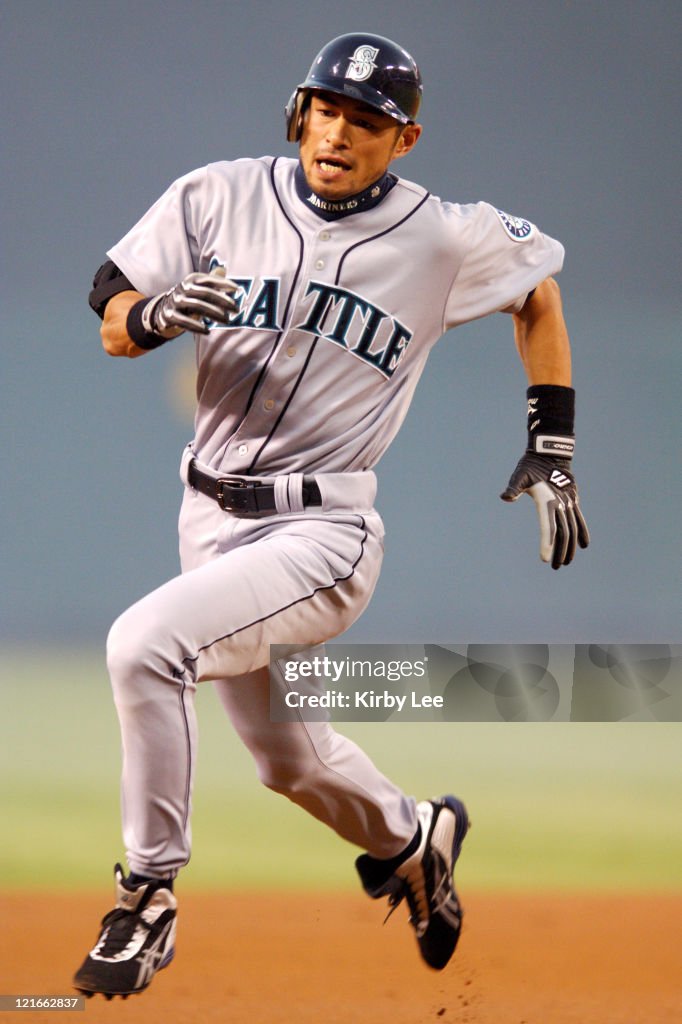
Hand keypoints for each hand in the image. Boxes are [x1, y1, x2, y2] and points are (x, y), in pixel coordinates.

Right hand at [143, 266, 238, 337]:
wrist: (164, 310)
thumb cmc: (189, 298)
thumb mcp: (199, 287)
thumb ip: (211, 280)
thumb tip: (224, 269)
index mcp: (192, 279)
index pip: (209, 280)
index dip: (224, 283)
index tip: (237, 290)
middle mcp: (183, 288)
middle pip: (205, 293)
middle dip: (223, 301)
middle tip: (236, 309)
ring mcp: (176, 301)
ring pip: (197, 306)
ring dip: (214, 314)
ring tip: (227, 320)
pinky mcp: (170, 315)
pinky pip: (185, 321)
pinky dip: (197, 326)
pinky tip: (208, 331)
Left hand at [500, 451, 589, 568]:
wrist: (551, 453)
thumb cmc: (531, 466)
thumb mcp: (520, 475)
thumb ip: (513, 487)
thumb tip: (505, 497)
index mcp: (546, 500)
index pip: (548, 527)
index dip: (547, 543)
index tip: (545, 559)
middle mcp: (560, 503)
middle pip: (563, 532)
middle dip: (559, 551)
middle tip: (555, 567)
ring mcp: (569, 502)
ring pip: (572, 528)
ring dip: (570, 546)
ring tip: (566, 562)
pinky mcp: (573, 500)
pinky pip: (579, 519)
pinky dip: (582, 531)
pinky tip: (583, 545)